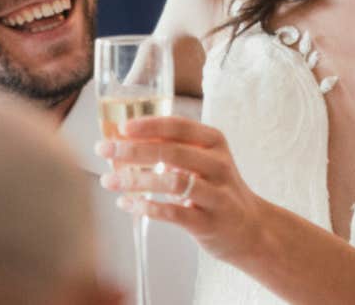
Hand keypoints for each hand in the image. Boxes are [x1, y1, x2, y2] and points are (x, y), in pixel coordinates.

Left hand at [96, 116, 267, 262]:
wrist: (250, 228)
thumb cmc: (216, 188)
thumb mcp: (203, 161)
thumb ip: (172, 148)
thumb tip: (125, 139)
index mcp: (214, 142)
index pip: (178, 126)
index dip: (148, 125)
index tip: (121, 128)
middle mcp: (218, 164)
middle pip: (171, 152)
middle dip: (132, 150)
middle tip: (103, 150)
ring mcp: (216, 194)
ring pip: (172, 182)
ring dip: (135, 181)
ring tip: (109, 181)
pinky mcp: (210, 222)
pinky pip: (174, 213)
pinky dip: (147, 207)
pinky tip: (127, 204)